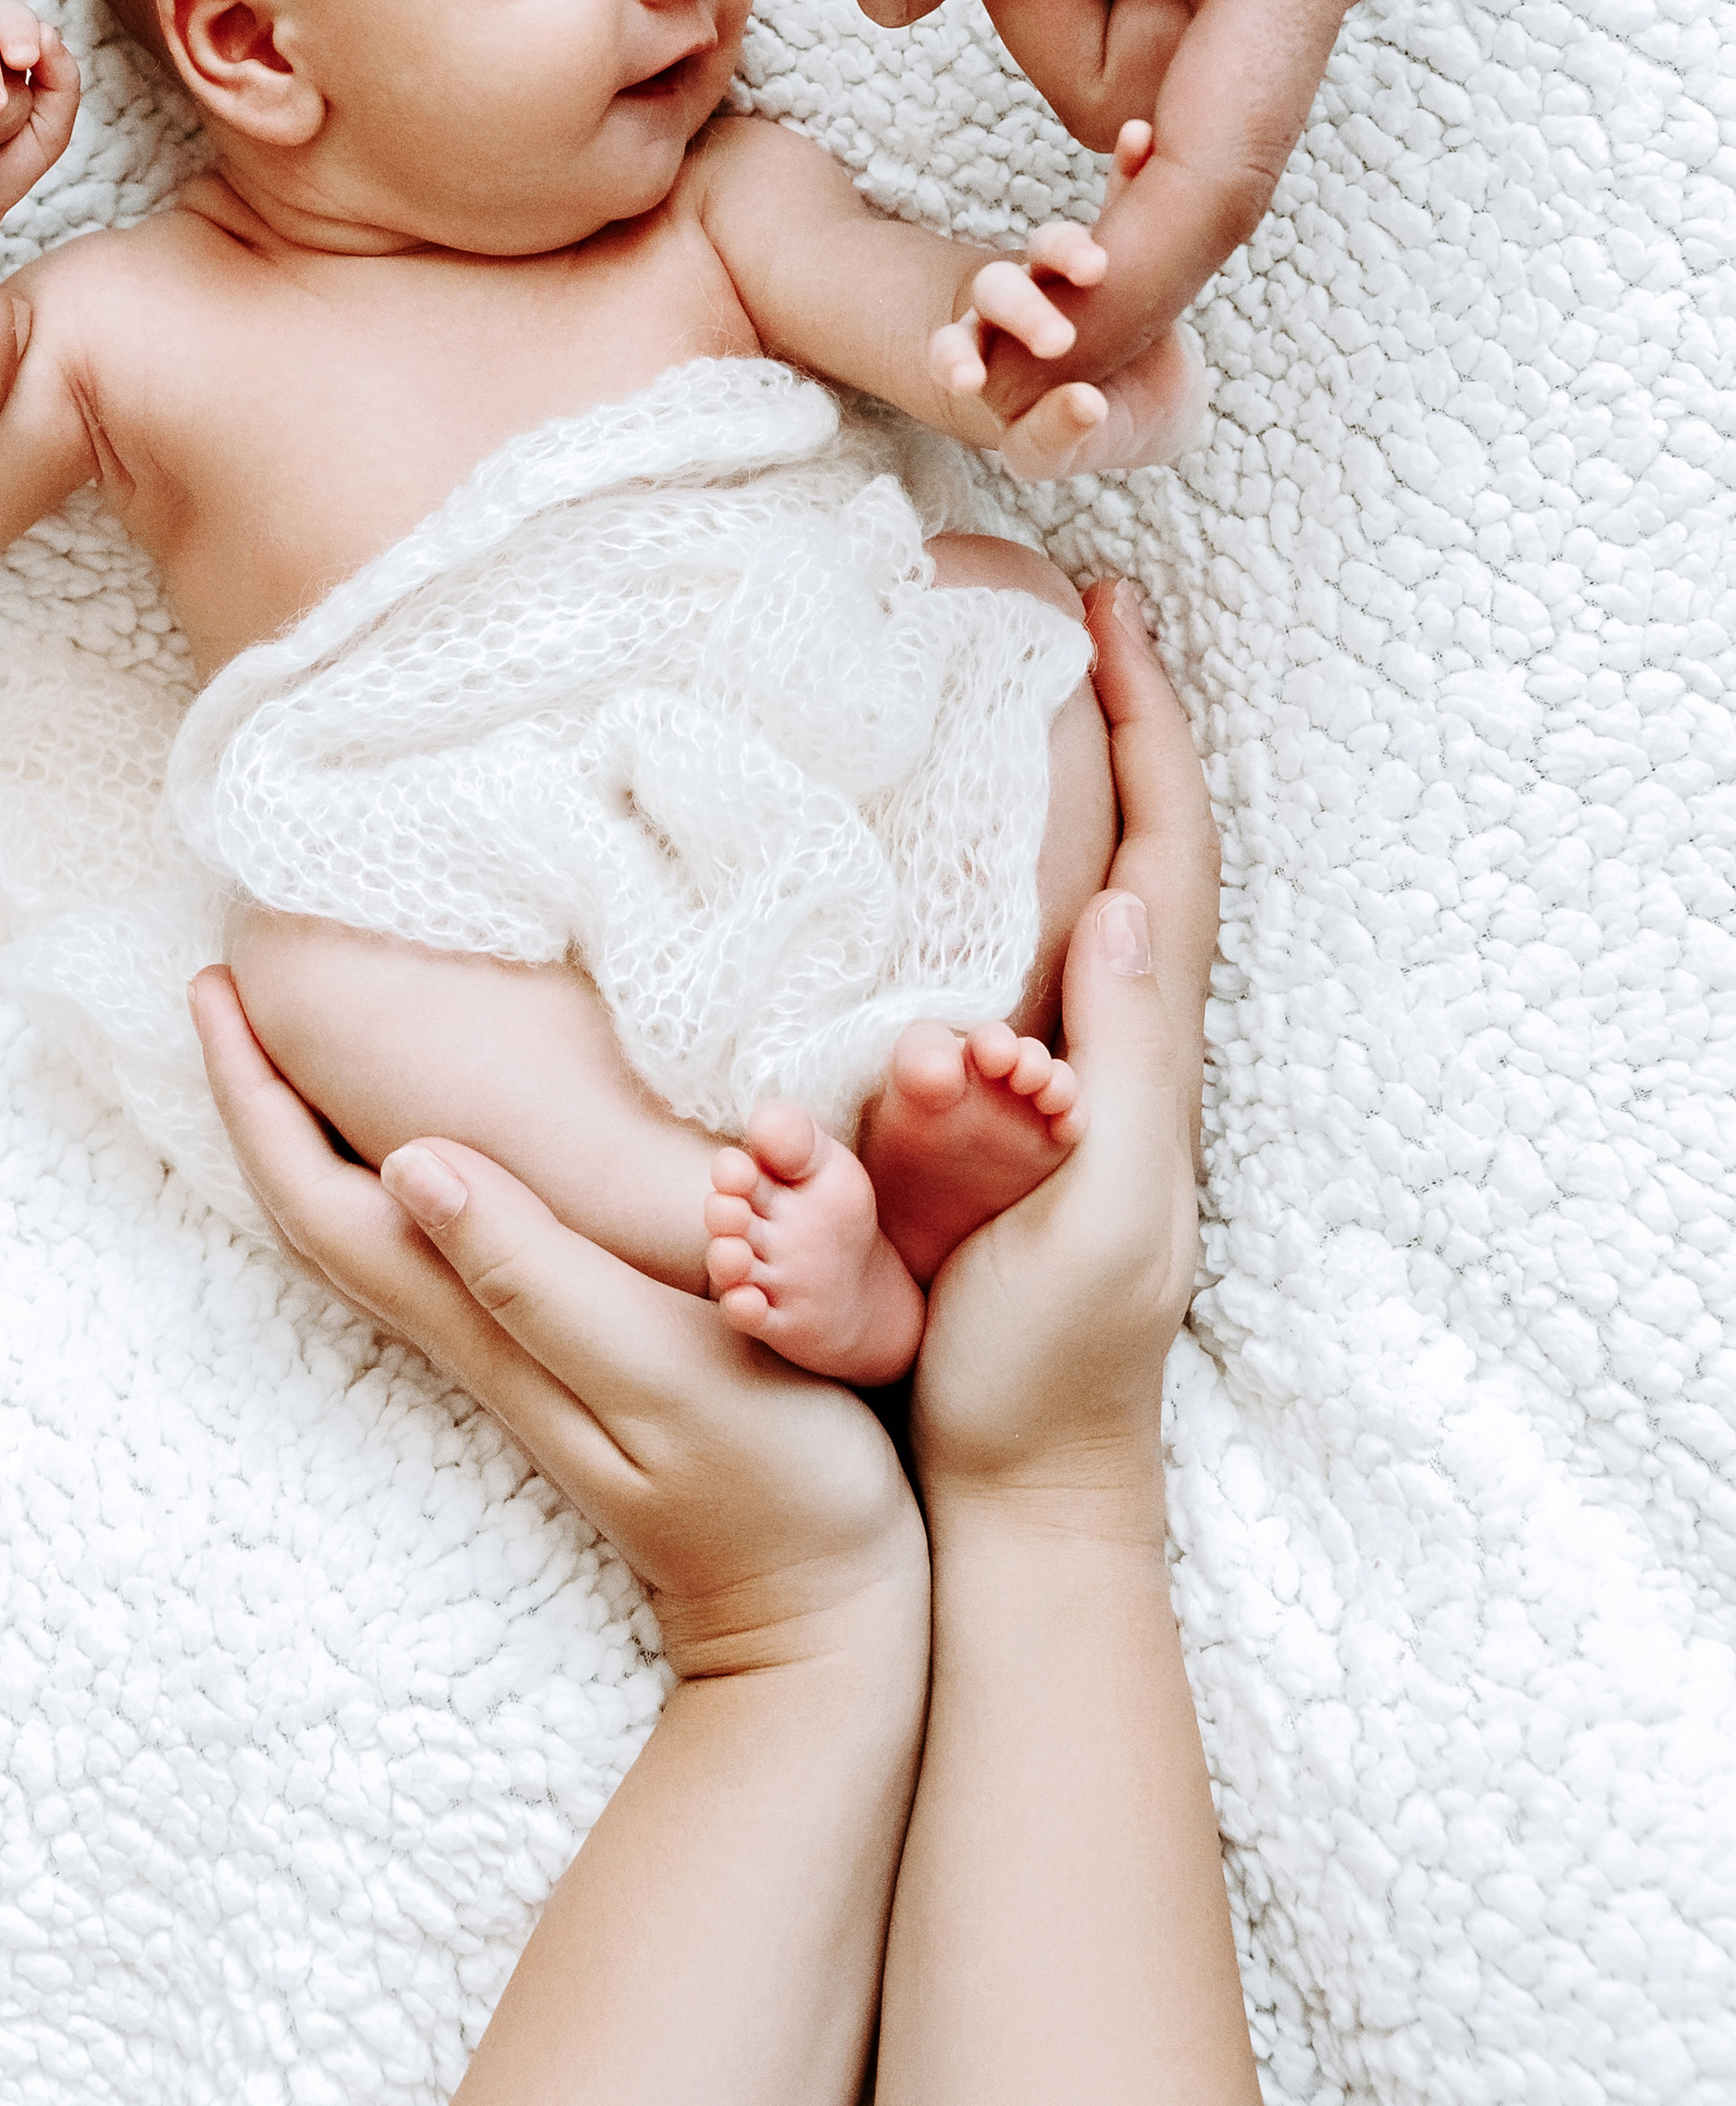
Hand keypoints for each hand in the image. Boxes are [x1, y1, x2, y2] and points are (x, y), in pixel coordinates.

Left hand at [190, 968, 925, 1662]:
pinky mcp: (561, 1348)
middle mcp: (471, 1331)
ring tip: (294, 1035)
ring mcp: (512, 1345)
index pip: (319, 1200)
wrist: (819, 1604)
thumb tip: (407, 1161)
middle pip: (319, 1209)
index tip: (216, 987)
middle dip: (260, 1097)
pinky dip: (391, 1161)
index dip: (255, 1094)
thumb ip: (537, 1272)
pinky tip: (422, 1127)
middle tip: (226, 984)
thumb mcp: (657, 1363)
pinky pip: (431, 1236)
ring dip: (313, 1127)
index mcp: (478, 1321)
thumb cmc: (765, 1480)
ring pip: (366, 1222)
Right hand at [911, 576, 1221, 1508]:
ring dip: (1070, 787)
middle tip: (1072, 620)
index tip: (1107, 620)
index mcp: (1144, 1062)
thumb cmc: (1056, 1370)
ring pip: (1084, 898)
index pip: (1163, 857)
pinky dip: (1004, 876)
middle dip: (1121, 727)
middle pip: (1142, 852)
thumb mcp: (1103, 1224)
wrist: (1021, 1488)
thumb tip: (1116, 907)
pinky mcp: (1007, 1118)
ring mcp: (1065, 1083)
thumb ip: (1119, 1073)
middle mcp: (1115, 1053)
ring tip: (1015, 695)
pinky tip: (944, 850)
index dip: (1148, 732)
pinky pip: (1015, 962)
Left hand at [926, 123, 1207, 477]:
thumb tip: (1084, 406)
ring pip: (1051, 248)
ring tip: (1095, 267)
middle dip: (1022, 313)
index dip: (955, 359)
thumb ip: (1060, 440)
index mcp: (991, 357)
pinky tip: (1139, 139)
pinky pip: (1120, 197)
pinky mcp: (1122, 240)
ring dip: (1067, 250)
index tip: (967, 381)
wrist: (1153, 397)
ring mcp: (1067, 271)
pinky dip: (1128, 170)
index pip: (959, 350)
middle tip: (1056, 341)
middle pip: (1000, 292)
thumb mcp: (1069, 450)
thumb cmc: (1096, 429)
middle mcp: (1020, 305)